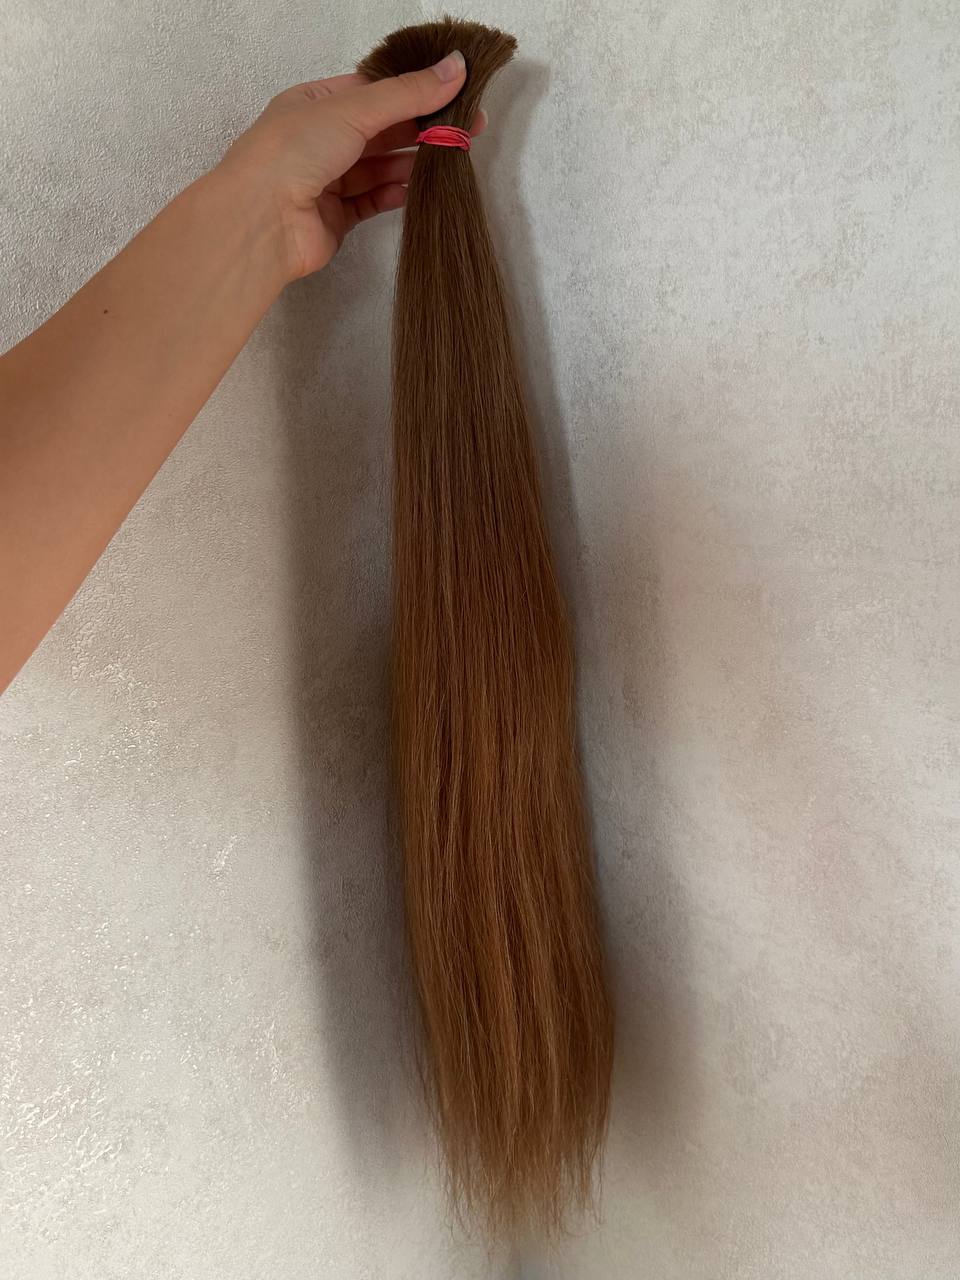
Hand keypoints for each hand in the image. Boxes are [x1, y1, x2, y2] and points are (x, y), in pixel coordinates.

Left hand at [220, 51, 483, 282]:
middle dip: (418, 130)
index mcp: (314, 104)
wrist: (260, 221)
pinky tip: (413, 189)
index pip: (372, 91)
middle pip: (380, 131)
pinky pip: (370, 202)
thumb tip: (455, 67)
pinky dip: (392, 195)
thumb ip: (408, 93)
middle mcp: (318, 140)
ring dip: (409, 163)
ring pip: (378, 168)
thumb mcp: (354, 109)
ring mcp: (325, 181)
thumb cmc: (291, 153)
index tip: (454, 93)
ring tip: (444, 160)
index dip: (413, 90)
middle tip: (463, 130)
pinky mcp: (334, 218)